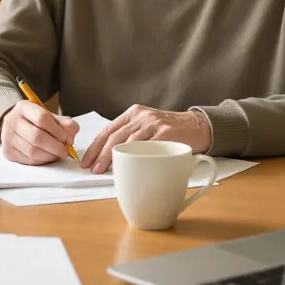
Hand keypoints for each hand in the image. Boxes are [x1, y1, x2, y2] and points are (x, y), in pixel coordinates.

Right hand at [0, 101, 79, 165]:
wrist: (17, 126)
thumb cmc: (36, 121)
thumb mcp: (51, 117)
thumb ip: (65, 124)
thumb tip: (69, 139)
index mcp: (24, 107)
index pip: (42, 118)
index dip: (57, 130)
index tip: (66, 138)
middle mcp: (12, 120)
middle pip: (36, 136)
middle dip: (55, 146)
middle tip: (65, 151)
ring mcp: (8, 137)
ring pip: (32, 151)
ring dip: (49, 155)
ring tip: (57, 154)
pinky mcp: (8, 151)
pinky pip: (28, 160)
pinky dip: (41, 161)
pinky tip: (47, 156)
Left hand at [81, 105, 211, 173]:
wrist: (198, 126)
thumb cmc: (169, 132)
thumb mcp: (146, 128)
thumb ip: (130, 137)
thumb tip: (106, 157)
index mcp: (132, 114)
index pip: (108, 129)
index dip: (94, 146)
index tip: (86, 160)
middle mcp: (140, 116)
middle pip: (114, 136)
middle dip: (100, 154)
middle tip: (92, 168)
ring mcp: (153, 123)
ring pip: (127, 142)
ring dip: (113, 158)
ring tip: (104, 170)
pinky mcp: (166, 133)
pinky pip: (147, 147)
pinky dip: (136, 158)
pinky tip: (128, 167)